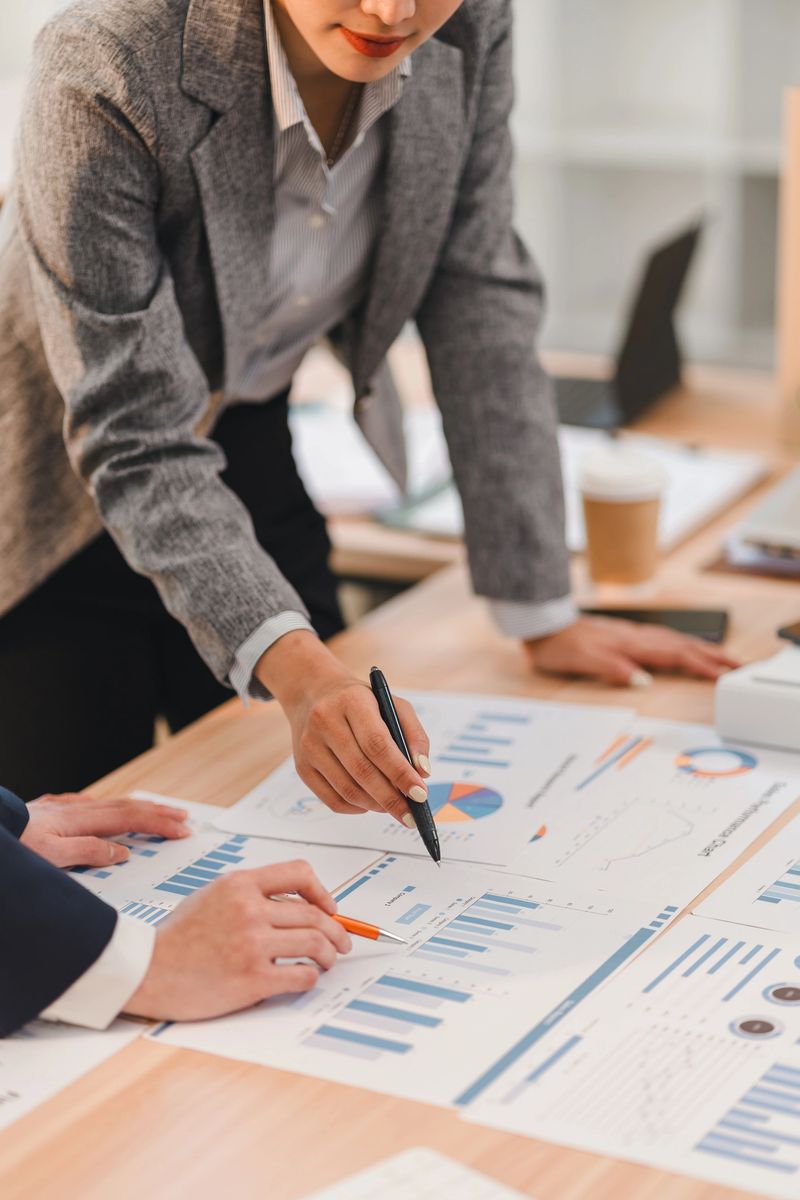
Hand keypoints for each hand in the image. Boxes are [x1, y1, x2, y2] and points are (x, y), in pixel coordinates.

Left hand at [20, 792, 189, 867]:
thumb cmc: (13, 849)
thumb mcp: (51, 858)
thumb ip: (88, 853)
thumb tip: (122, 852)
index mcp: (79, 820)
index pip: (130, 819)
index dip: (159, 824)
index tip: (182, 830)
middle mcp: (73, 809)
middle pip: (125, 807)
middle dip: (157, 812)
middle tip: (183, 817)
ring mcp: (61, 808)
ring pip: (108, 804)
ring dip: (136, 808)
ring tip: (154, 811)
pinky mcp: (48, 811)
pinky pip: (86, 806)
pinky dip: (104, 808)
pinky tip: (100, 808)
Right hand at [125, 861, 350, 1020]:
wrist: (146, 971)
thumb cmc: (177, 937)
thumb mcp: (211, 895)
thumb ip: (250, 893)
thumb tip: (295, 904)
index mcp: (239, 884)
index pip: (299, 873)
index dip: (323, 891)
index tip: (330, 908)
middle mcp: (249, 909)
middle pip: (315, 915)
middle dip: (336, 931)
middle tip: (341, 943)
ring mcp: (252, 944)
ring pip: (315, 943)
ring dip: (329, 954)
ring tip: (327, 962)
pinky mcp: (253, 978)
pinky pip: (302, 975)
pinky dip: (311, 977)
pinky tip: (305, 978)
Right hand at [255, 632, 430, 823]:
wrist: (313, 692)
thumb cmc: (361, 702)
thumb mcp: (392, 704)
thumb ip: (414, 735)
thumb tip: (422, 772)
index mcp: (352, 701)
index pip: (377, 744)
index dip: (400, 772)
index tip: (420, 794)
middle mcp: (325, 722)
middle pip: (362, 770)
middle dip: (391, 797)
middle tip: (411, 814)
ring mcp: (309, 746)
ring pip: (347, 789)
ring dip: (375, 805)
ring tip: (394, 807)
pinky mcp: (302, 766)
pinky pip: (331, 799)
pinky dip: (356, 808)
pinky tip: (370, 804)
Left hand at [526, 616, 738, 686]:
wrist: (543, 626)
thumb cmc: (559, 646)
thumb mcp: (582, 661)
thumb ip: (613, 669)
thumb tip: (643, 679)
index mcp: (631, 645)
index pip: (675, 657)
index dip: (702, 666)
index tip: (726, 675)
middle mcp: (636, 637)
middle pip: (684, 646)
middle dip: (714, 656)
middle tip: (741, 666)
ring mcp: (633, 634)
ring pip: (676, 641)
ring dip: (702, 649)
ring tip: (724, 657)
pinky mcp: (626, 636)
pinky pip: (664, 639)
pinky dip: (683, 644)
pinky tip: (685, 647)